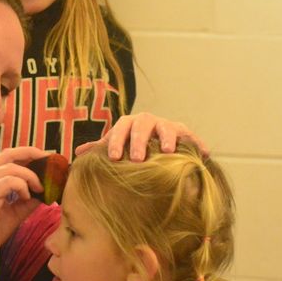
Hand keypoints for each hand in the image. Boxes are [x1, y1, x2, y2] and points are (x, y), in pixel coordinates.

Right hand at [0, 146, 46, 280]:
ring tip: (39, 189)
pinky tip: (26, 197)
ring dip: (30, 176)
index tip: (44, 160)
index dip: (26, 154)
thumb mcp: (11, 214)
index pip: (7, 157)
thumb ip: (25, 202)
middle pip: (9, 153)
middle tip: (49, 161)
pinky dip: (22, 186)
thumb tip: (44, 194)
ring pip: (12, 167)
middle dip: (32, 153)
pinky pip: (9, 181)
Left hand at [74, 112, 209, 161]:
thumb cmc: (129, 147)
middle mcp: (147, 121)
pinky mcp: (184, 133)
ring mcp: (166, 125)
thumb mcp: (114, 146)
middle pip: (143, 125)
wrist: (153, 144)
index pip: (120, 128)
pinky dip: (197, 143)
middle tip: (136, 159)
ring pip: (167, 127)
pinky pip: (191, 137)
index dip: (115, 141)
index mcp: (128, 124)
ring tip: (166, 151)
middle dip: (139, 141)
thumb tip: (78, 153)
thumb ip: (99, 148)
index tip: (112, 157)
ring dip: (167, 137)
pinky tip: (203, 153)